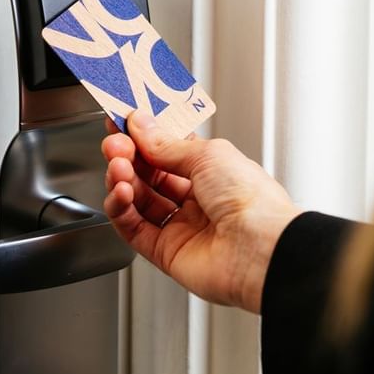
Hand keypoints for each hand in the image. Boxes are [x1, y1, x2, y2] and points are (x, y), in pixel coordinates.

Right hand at [101, 111, 300, 312]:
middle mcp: (198, 197)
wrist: (259, 248)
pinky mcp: (167, 251)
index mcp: (214, 169)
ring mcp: (182, 225)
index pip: (170, 148)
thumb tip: (141, 124)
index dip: (145, 135)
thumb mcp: (207, 155)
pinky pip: (134, 228)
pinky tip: (120, 192)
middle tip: (114, 143)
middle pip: (151, 174)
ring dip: (123, 180)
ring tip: (117, 165)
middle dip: (129, 156)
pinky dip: (122, 209)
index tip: (124, 121)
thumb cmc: (250, 199)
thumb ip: (166, 144)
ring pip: (139, 200)